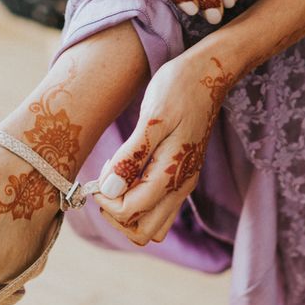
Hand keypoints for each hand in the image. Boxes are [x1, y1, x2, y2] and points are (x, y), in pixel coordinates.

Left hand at [94, 50, 234, 245]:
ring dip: (127, 212)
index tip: (96, 178)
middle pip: (143, 231)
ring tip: (115, 179)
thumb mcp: (152, 117)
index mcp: (173, 174)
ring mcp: (182, 183)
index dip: (106, 202)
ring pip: (151, 224)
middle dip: (116, 215)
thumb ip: (132, 156)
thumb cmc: (179, 89)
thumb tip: (110, 190)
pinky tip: (128, 172)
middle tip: (104, 185)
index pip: (131, 212)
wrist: (208, 73)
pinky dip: (138, 201)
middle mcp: (180, 186)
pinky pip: (158, 207)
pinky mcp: (179, 175)